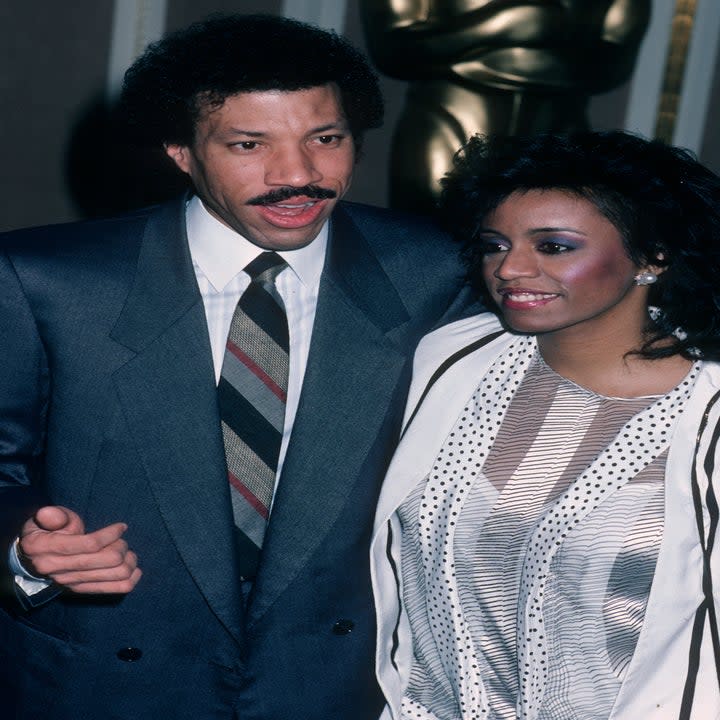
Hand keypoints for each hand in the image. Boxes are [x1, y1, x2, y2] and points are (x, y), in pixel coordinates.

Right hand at [18, 506, 141, 593]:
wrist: (34, 557)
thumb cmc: (46, 531)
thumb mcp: (43, 519)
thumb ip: (51, 515)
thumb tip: (47, 513)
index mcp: (46, 548)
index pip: (89, 544)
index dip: (110, 535)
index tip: (122, 526)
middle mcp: (57, 569)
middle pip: (107, 559)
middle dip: (121, 546)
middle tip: (121, 539)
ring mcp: (70, 582)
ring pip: (115, 574)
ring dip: (128, 561)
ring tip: (126, 552)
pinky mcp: (80, 590)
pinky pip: (113, 590)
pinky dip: (130, 580)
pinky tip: (135, 569)